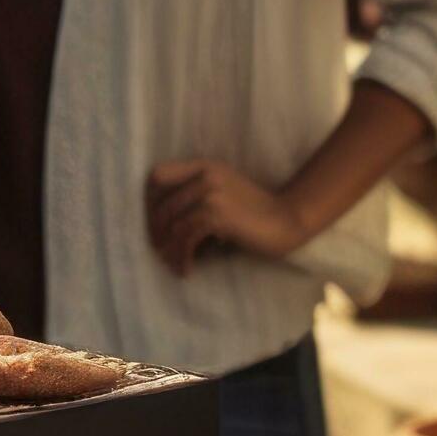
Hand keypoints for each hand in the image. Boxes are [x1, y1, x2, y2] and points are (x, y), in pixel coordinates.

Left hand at [144, 159, 310, 274]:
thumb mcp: (222, 191)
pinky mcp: (218, 216)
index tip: (153, 224)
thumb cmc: (254, 211)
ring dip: (168, 249)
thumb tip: (160, 223)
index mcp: (203, 166)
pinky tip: (186, 270)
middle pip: (161, 203)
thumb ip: (194, 195)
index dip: (149, 201)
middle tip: (159, 250)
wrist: (287, 219)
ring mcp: (211, 194)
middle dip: (155, 230)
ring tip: (172, 264)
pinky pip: (186, 238)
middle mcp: (204, 175)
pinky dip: (182, 257)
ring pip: (172, 224)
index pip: (157, 175)